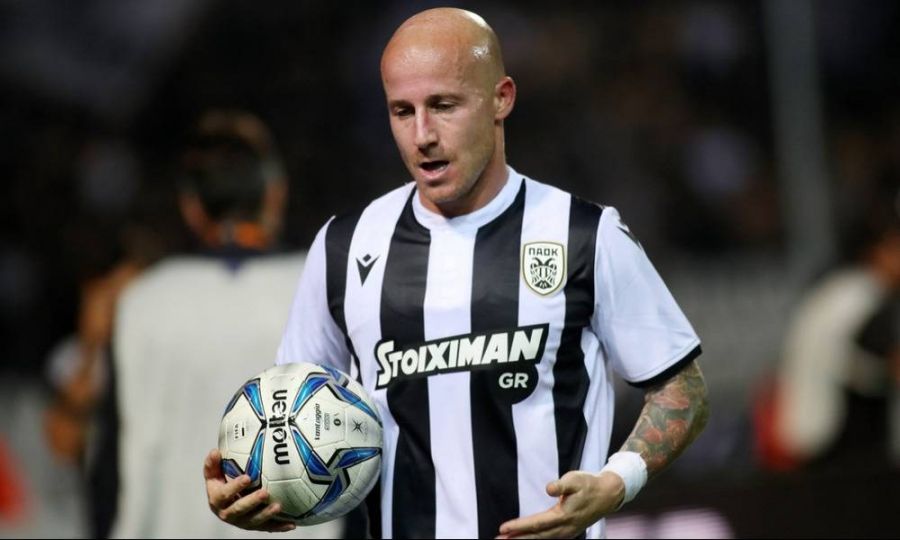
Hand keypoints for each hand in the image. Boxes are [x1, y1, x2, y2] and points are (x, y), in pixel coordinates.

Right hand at [204, 449, 295, 531]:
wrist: (223, 504)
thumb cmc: (221, 484)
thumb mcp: (213, 474)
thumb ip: (212, 464)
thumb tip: (215, 452)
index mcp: (217, 500)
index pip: (224, 494)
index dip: (235, 487)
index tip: (247, 477)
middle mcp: (227, 514)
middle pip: (239, 509)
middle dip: (252, 502)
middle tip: (264, 493)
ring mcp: (241, 522)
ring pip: (253, 521)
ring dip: (266, 515)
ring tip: (277, 506)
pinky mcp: (253, 526)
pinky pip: (266, 528)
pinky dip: (279, 527)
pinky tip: (291, 524)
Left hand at [497, 470, 624, 538]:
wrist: (608, 494)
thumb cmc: (589, 484)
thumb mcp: (576, 479)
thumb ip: (562, 484)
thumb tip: (549, 488)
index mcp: (564, 516)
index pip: (537, 524)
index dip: (519, 526)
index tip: (503, 528)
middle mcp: (564, 528)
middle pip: (536, 536)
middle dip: (517, 539)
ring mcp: (567, 532)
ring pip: (542, 539)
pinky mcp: (568, 531)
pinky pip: (548, 538)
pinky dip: (535, 539)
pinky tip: (526, 539)